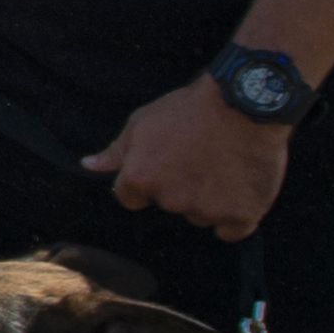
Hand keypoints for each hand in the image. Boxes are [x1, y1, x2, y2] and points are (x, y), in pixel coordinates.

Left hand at [87, 81, 289, 241]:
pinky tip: (239, 188)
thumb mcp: (143, 122)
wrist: (244, 102)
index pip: (130, 197)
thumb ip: (116, 151)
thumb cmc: (191, 108)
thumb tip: (89, 165)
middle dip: (179, 186)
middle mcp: (170, 200)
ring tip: (223, 165)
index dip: (147, 179)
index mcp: (140, 178)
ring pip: (201, 215)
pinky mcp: (241, 216)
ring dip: (209, 199)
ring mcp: (206, 211)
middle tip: (198, 157)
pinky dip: (236, 214)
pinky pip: (231, 230)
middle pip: (169, 204)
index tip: (166, 163)